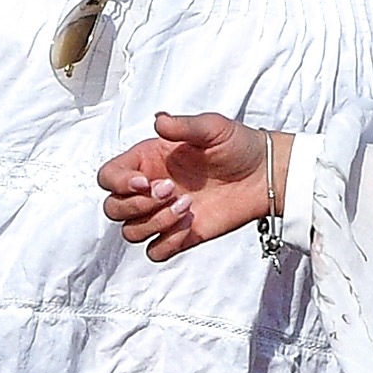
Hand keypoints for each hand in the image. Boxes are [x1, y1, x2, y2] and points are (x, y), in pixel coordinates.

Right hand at [97, 111, 292, 261]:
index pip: (109, 177)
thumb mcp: (211, 127)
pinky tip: (189, 225)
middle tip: (171, 190)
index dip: (118, 183)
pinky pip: (155, 251)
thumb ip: (182, 126)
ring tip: (186, 205)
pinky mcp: (179, 236)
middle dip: (136, 204)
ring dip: (155, 221)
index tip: (144, 182)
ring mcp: (162, 215)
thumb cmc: (237, 146)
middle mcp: (149, 190)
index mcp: (147, 161)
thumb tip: (158, 121)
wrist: (264, 174)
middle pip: (113, 209)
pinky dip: (167, 242)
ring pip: (131, 232)